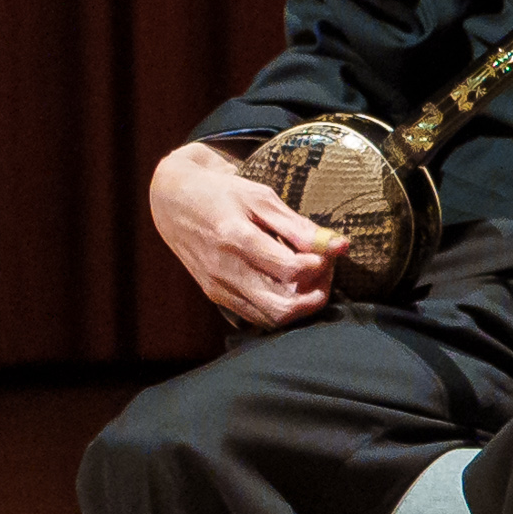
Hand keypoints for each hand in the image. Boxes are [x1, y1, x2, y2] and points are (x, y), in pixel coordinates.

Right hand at [151, 140, 343, 326]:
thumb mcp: (261, 198)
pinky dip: (280, 308)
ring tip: (310, 279)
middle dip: (316, 295)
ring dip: (301, 306)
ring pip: (271, 319)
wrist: (173, 201)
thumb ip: (299, 226)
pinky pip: (257, 317)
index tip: (327, 251)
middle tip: (325, 272)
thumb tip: (339, 246)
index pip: (291, 271)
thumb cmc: (222, 194)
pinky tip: (289, 287)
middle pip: (283, 308)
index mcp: (237, 239)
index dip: (319, 266)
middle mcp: (225, 271)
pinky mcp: (216, 297)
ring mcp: (218, 288)